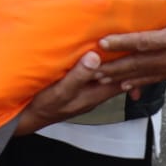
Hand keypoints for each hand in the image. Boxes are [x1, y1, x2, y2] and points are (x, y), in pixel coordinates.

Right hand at [10, 52, 127, 134]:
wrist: (29, 117)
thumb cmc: (43, 106)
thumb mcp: (60, 91)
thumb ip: (78, 76)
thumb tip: (95, 58)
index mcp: (94, 95)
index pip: (122, 82)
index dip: (131, 67)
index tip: (137, 51)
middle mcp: (94, 95)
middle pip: (119, 80)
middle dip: (128, 65)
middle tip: (135, 47)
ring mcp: (86, 93)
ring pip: (109, 78)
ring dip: (115, 65)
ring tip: (122, 49)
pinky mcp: (78, 89)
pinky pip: (96, 77)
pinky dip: (102, 67)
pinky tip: (98, 58)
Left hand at [93, 0, 165, 89]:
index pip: (147, 42)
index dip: (124, 43)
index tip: (103, 43)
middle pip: (141, 65)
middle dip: (116, 68)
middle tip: (92, 71)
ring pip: (147, 75)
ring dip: (124, 78)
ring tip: (101, 81)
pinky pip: (158, 78)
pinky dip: (140, 82)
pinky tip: (127, 86)